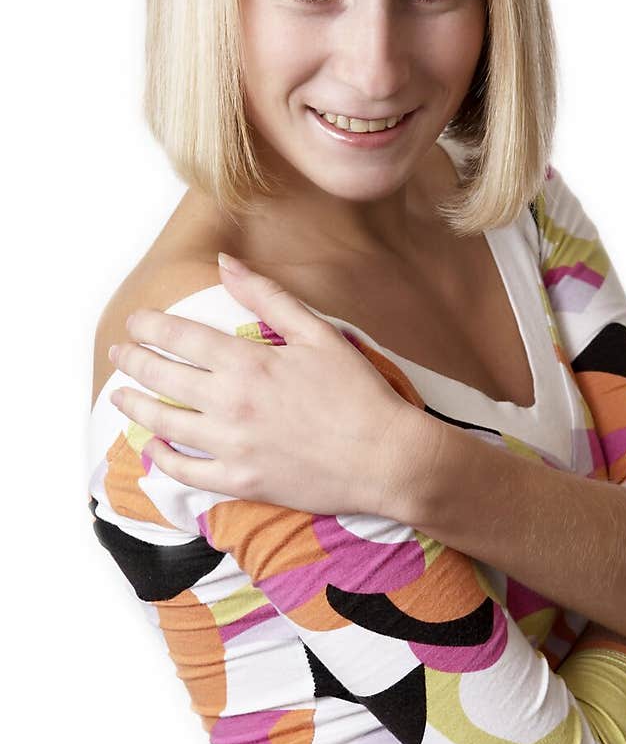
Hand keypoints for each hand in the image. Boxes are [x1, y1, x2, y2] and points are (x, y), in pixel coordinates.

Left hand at [107, 253, 430, 518]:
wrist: (386, 457)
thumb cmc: (358, 393)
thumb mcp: (318, 333)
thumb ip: (268, 296)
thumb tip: (226, 262)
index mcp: (248, 362)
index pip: (179, 337)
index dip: (150, 327)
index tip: (136, 322)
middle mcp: (231, 403)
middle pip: (162, 377)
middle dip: (133, 361)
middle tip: (120, 353)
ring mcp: (232, 446)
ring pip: (163, 424)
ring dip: (135, 407)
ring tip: (121, 397)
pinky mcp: (240, 481)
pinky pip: (185, 471)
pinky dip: (161, 458)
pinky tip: (152, 446)